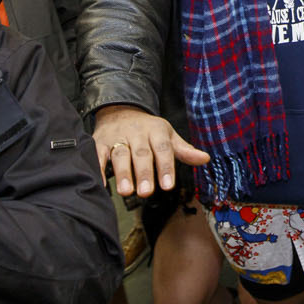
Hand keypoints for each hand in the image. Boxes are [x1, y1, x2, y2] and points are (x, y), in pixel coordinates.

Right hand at [93, 104, 208, 197]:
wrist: (119, 110)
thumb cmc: (148, 130)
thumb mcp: (168, 136)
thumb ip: (184, 150)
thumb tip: (205, 158)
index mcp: (156, 131)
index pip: (163, 149)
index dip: (166, 167)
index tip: (168, 186)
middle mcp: (137, 133)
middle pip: (141, 154)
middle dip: (144, 173)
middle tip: (146, 192)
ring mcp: (117, 137)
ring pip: (120, 154)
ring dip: (123, 173)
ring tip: (126, 192)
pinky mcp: (99, 142)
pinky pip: (97, 154)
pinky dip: (98, 168)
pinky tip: (101, 183)